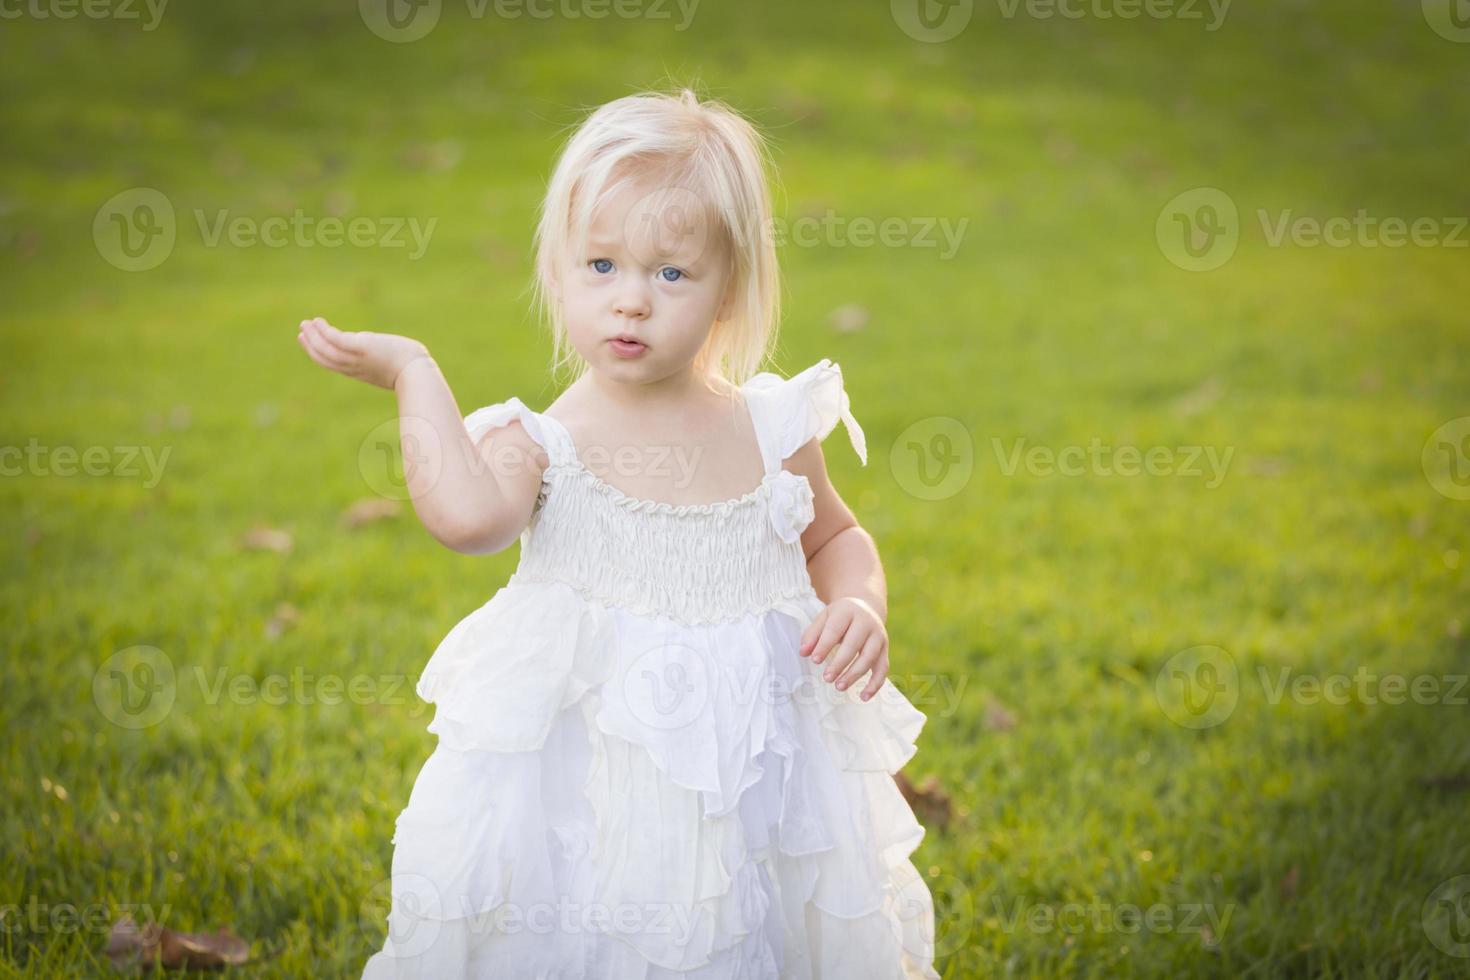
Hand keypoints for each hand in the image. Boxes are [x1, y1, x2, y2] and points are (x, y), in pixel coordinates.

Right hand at [296, 316, 430, 389]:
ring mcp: (356, 359)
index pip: (335, 364)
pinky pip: (335, 340)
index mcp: (361, 373)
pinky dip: (323, 331)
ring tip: (305, 323)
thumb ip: (388, 361)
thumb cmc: (414, 371)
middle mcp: (355, 368)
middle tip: (301, 331)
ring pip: (326, 350)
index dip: (321, 355)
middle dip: (311, 346)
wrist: (417, 374)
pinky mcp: (360, 348)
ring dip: (313, 336)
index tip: (311, 343)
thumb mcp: (395, 366)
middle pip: (326, 359)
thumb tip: (397, 354)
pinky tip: (318, 321)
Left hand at [798, 596, 888, 701]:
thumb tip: (803, 652)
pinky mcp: (885, 649)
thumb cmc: (840, 617)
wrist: (866, 607)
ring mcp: (878, 636)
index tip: (814, 660)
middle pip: (854, 644)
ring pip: (869, 657)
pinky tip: (863, 696)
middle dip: (840, 663)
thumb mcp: (824, 618)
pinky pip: (883, 668)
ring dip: (855, 674)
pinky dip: (875, 684)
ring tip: (839, 687)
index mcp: (848, 611)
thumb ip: (812, 634)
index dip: (824, 645)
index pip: (835, 629)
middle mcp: (866, 622)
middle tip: (827, 678)